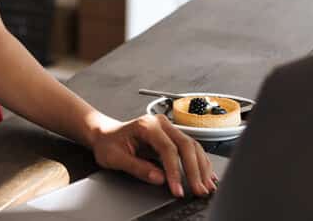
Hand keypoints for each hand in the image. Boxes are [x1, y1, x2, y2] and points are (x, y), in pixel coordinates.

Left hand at [90, 114, 217, 197]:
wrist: (105, 134)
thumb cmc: (108, 143)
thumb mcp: (115, 158)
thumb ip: (137, 167)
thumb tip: (159, 178)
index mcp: (147, 125)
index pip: (168, 149)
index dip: (175, 171)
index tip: (177, 189)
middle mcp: (160, 123)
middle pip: (186, 145)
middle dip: (195, 170)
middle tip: (199, 190)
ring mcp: (168, 128)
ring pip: (192, 146)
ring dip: (201, 167)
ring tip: (207, 186)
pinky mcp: (172, 136)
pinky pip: (191, 148)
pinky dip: (200, 162)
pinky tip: (206, 174)